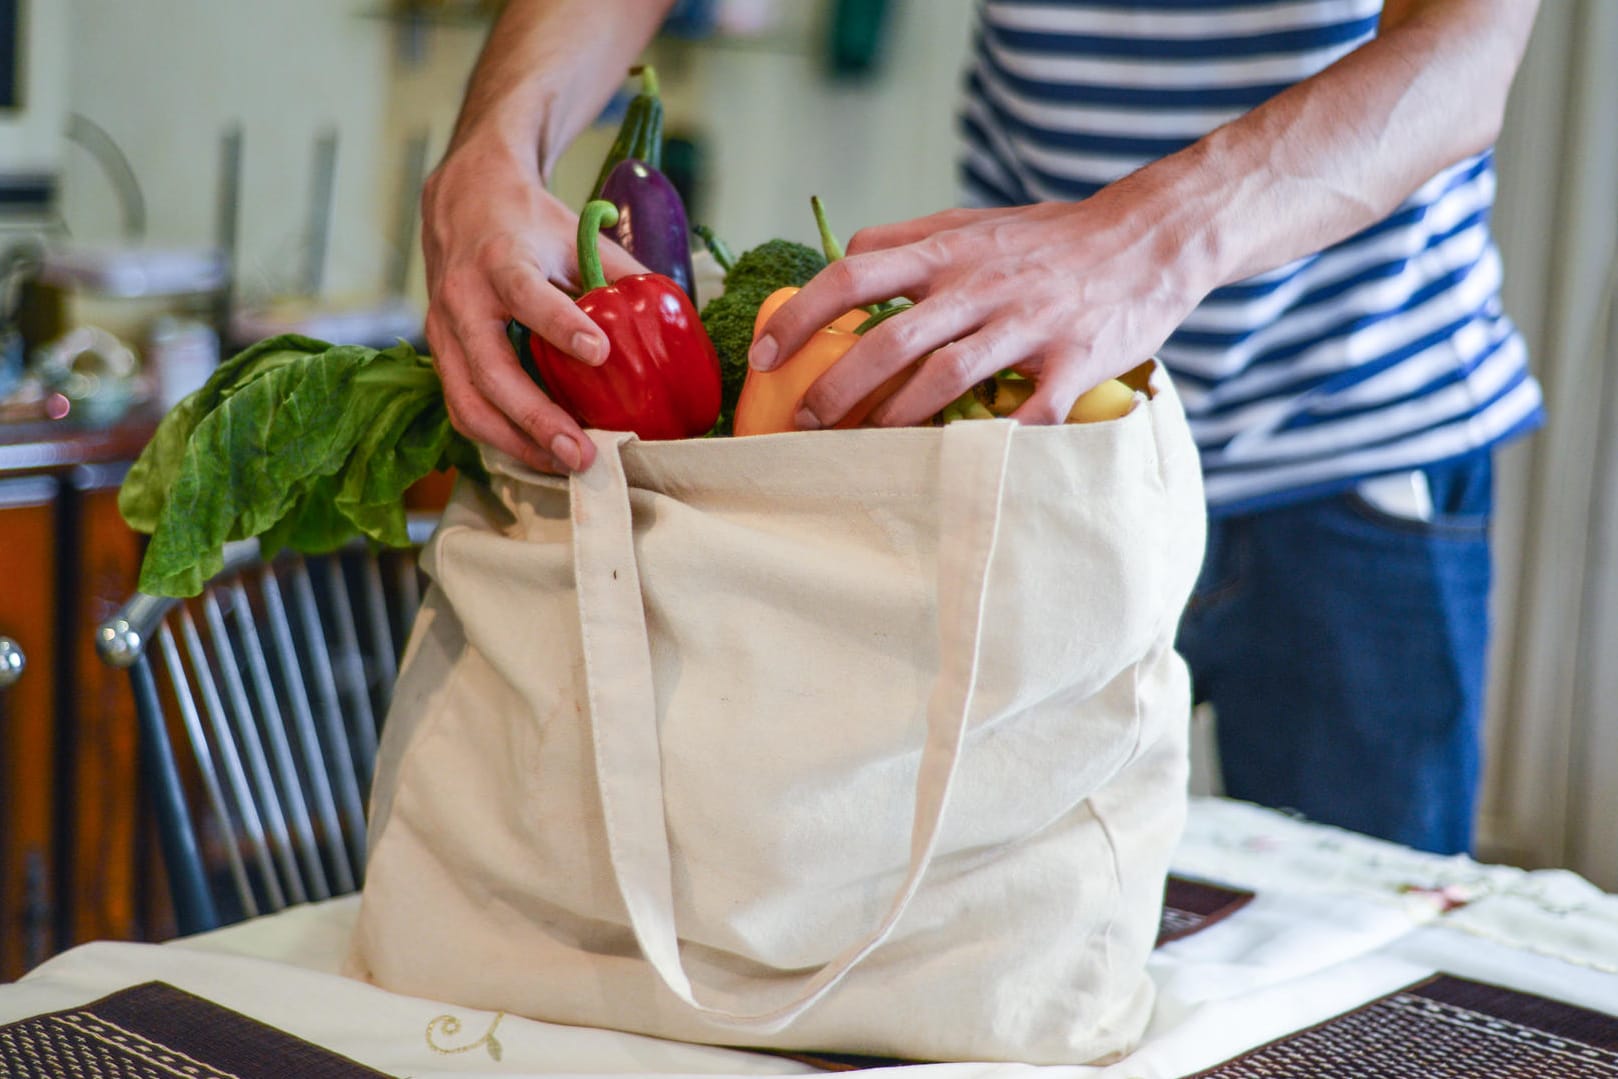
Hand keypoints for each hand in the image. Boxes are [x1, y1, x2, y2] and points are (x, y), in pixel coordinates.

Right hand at [421, 132, 645, 472]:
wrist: (462, 202)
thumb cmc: (527, 223)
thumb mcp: (573, 234)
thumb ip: (616, 275)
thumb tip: (672, 320)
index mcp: (500, 259)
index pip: (525, 293)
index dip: (560, 324)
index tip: (599, 353)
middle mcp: (463, 298)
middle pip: (491, 369)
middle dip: (536, 418)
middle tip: (582, 452)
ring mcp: (444, 332)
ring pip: (469, 402)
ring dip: (517, 443)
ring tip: (565, 466)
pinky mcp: (442, 357)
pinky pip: (464, 408)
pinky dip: (501, 439)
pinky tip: (539, 453)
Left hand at [749, 192, 1208, 428]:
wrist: (1150, 236)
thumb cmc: (1052, 237)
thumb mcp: (974, 222)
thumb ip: (909, 239)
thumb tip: (843, 254)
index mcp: (948, 252)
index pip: (854, 275)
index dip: (801, 317)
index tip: (763, 356)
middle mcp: (981, 285)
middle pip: (890, 338)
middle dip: (838, 387)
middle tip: (806, 424)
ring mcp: (1028, 323)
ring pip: (947, 375)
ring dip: (898, 418)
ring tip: (865, 449)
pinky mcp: (1075, 360)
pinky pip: (1029, 411)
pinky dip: (996, 441)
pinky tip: (964, 466)